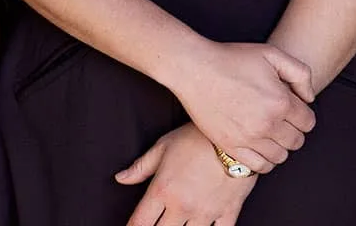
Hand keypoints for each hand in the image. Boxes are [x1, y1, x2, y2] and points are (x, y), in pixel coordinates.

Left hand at [117, 123, 256, 225]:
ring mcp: (206, 213)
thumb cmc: (196, 138)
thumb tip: (121, 178)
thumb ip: (140, 167)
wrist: (234, 137)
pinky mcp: (228, 213)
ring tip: (179, 224)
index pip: (140, 222)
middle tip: (156, 223)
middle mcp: (183, 206)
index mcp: (163, 190)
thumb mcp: (163, 147)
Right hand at [162, 40, 314, 174]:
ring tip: (267, 131)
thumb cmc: (230, 58)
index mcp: (280, 101)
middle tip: (278, 118)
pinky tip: (257, 145)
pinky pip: (259, 166)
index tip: (290, 107)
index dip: (302, 114)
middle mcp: (267, 124)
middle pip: (296, 141)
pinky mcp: (230, 146)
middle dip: (292, 129)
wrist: (193, 68)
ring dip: (279, 145)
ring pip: (280, 156)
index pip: (308, 122)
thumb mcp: (271, 53)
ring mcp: (248, 138)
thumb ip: (300, 73)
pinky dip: (264, 160)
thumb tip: (309, 98)